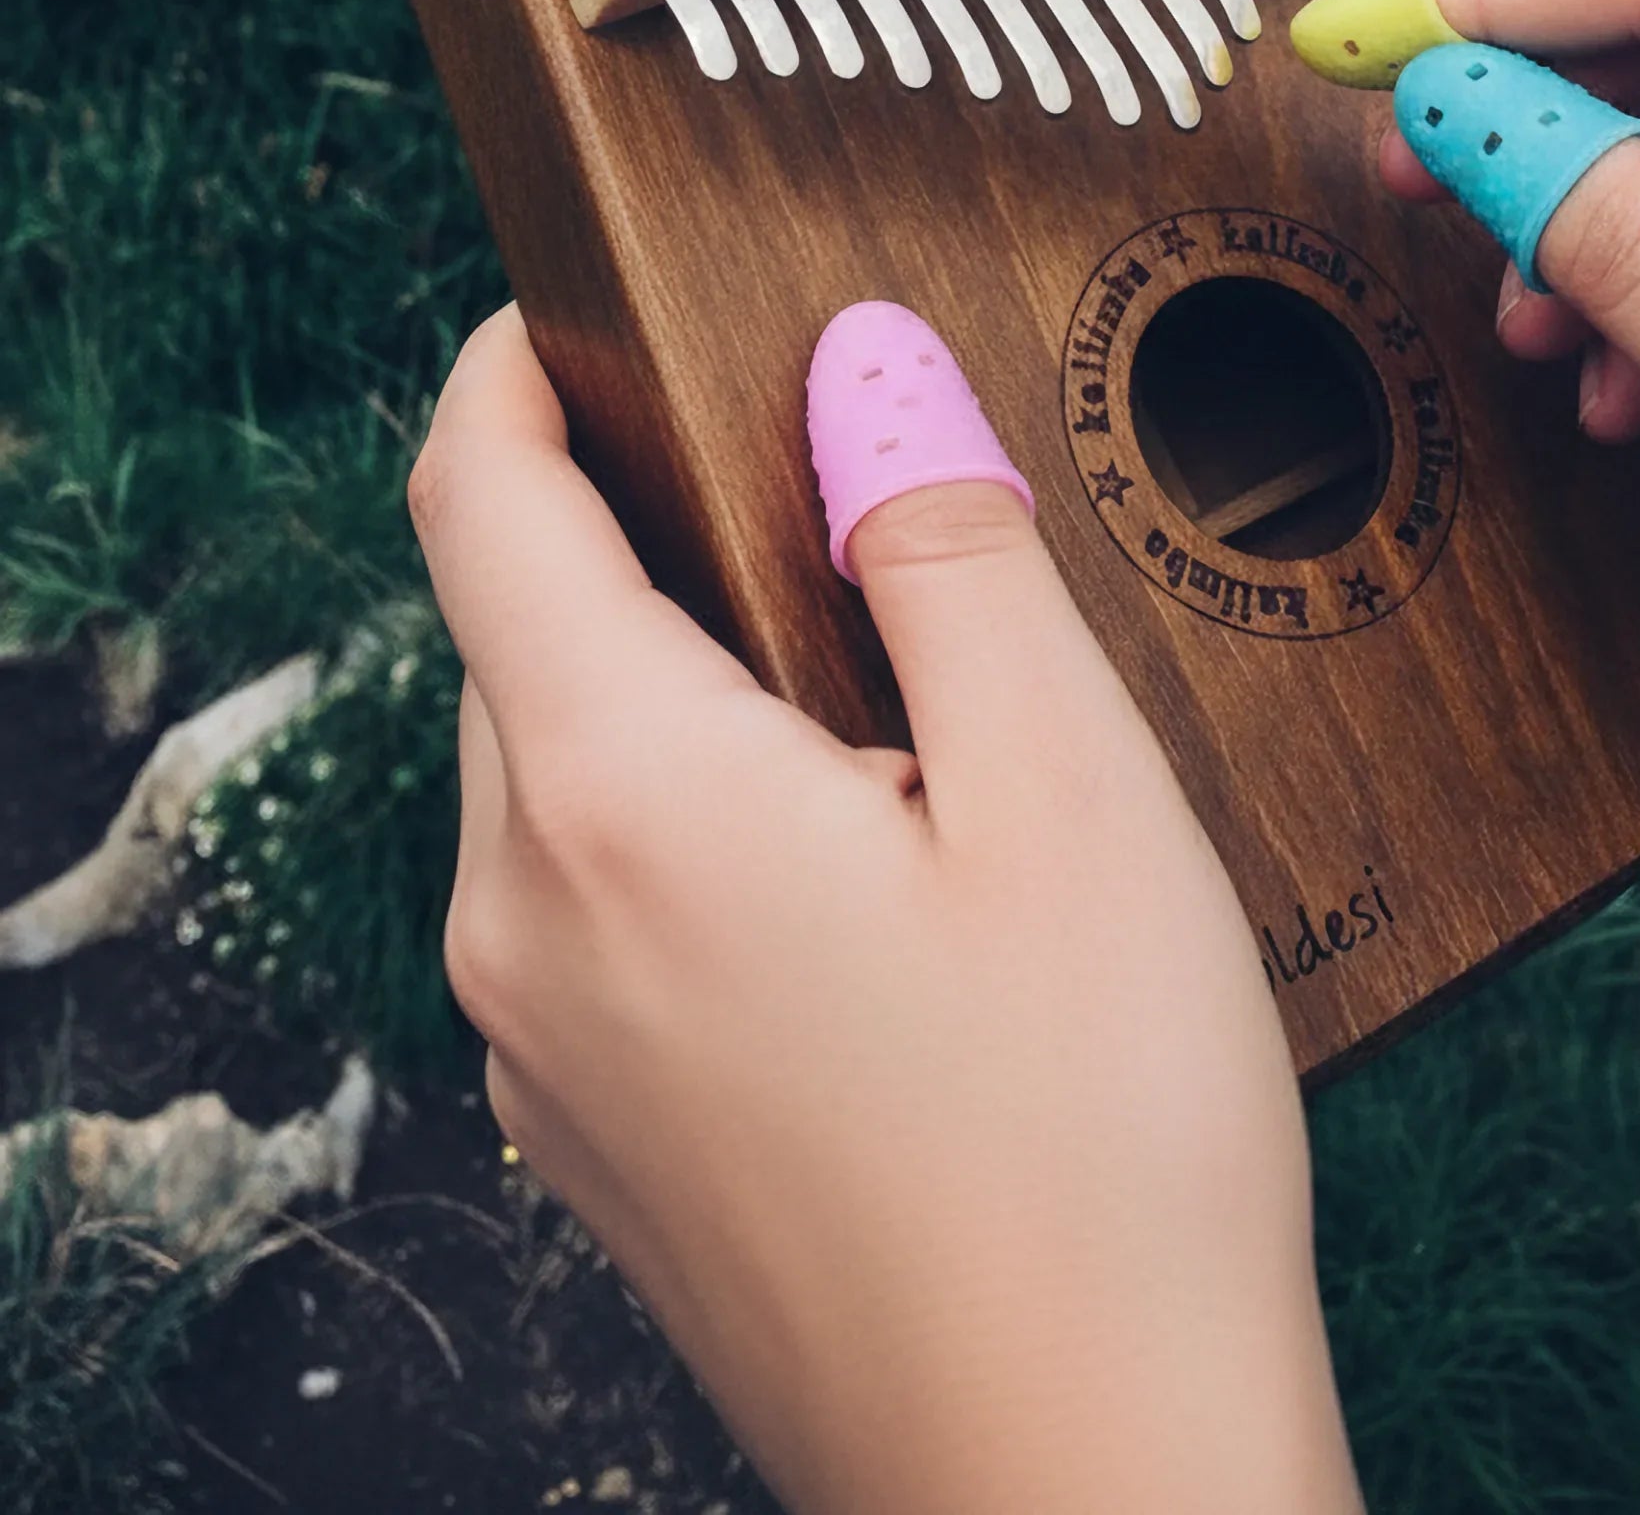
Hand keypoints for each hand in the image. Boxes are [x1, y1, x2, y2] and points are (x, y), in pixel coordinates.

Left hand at [410, 304, 1362, 1514]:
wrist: (1086, 1481)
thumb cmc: (1100, 1143)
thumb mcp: (1069, 786)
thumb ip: (945, 544)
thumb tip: (861, 364)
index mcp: (618, 798)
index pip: (473, 504)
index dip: (507, 373)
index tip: (567, 308)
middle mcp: (528, 922)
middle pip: (519, 638)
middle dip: (625, 530)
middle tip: (806, 494)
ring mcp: (546, 1053)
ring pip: (557, 777)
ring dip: (667, 686)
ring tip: (870, 700)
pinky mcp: (599, 1139)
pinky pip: (593, 908)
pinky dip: (679, 824)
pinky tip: (852, 875)